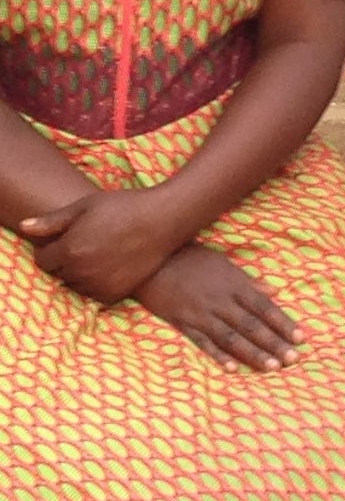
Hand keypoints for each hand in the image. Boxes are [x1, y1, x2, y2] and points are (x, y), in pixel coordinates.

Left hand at [19, 187, 180, 302]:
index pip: (43, 259)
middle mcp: (82, 271)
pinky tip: (111, 266)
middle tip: (86, 244)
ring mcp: (99, 285)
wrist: (164, 220)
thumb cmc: (124, 207)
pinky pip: (95, 295)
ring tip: (100, 254)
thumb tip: (24, 227)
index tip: (65, 239)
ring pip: (76, 286)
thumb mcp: (85, 206)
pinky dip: (98, 284)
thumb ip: (52, 221)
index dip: (51, 248)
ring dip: (81, 274)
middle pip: (59, 274)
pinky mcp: (117, 294)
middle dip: (66, 261)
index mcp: (70, 249)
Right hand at [135, 243, 298, 372]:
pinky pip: (203, 343)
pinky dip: (218, 356)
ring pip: (231, 338)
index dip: (283, 323)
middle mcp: (220, 301)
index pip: (264, 307)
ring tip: (272, 367)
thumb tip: (275, 291)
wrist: (153, 261)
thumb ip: (249, 281)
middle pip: (251, 325)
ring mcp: (201, 314)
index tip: (302, 338)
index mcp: (234, 285)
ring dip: (253, 354)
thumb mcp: (225, 264)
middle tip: (293, 359)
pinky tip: (234, 369)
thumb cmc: (193, 260)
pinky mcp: (183, 324)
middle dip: (274, 343)